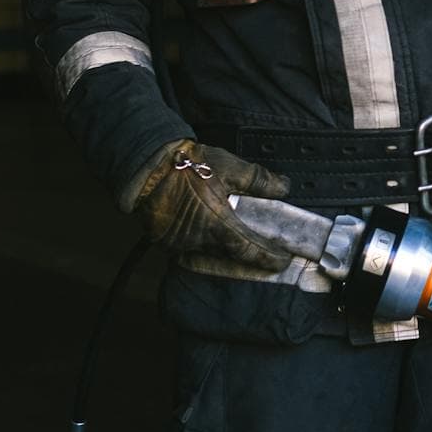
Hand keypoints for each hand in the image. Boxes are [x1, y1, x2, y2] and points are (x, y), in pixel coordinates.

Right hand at [129, 139, 293, 271]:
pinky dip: (207, 258)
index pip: (248, 249)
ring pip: (210, 260)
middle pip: (230, 260)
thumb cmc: (188, 165)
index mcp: (215, 222)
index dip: (267, 257)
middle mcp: (197, 239)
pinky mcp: (166, 243)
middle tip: (270, 266)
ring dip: (230, 263)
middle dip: (252, 266)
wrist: (147, 166)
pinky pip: (191, 256)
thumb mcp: (229, 167)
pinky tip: (218, 254)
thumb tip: (284, 188)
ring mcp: (179, 244)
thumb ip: (259, 180)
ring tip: (248, 263)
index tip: (282, 260)